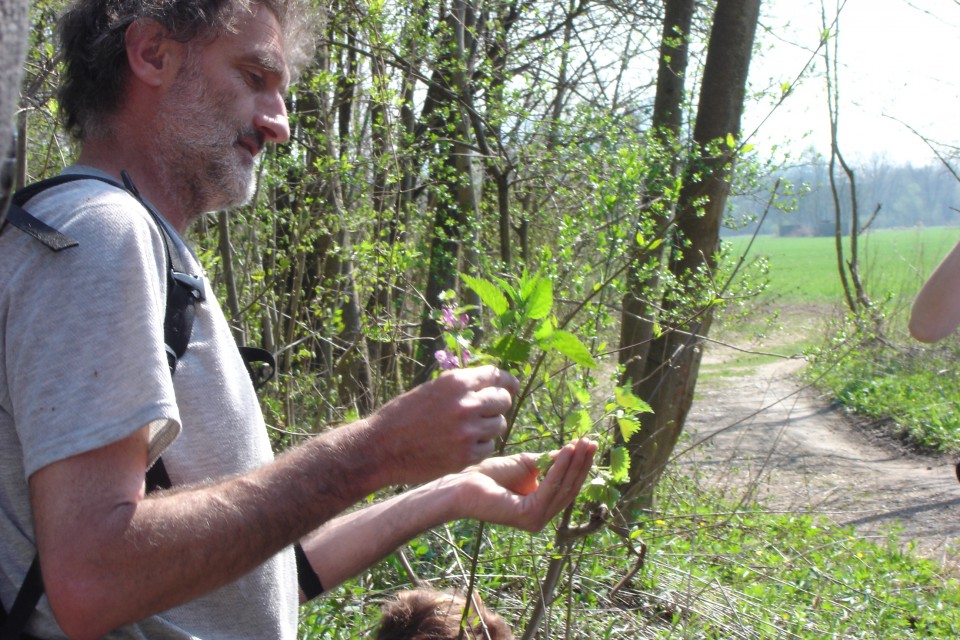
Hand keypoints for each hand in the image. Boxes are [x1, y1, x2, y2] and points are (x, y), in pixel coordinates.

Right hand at [366, 365, 519, 485]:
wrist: (381, 447)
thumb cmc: (403, 416)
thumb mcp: (432, 389)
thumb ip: (461, 387)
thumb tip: (492, 383)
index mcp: (456, 382)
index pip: (497, 376)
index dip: (507, 382)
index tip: (510, 386)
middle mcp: (466, 404)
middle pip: (503, 401)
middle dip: (497, 405)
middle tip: (485, 412)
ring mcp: (468, 431)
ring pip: (498, 425)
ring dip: (488, 427)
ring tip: (467, 431)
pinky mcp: (466, 456)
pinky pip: (488, 447)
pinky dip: (479, 447)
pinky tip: (461, 446)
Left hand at [451, 438, 596, 531]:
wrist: (463, 484)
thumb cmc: (490, 475)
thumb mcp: (527, 464)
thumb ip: (549, 462)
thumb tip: (573, 450)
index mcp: (541, 508)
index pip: (567, 487)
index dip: (579, 466)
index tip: (589, 444)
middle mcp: (541, 518)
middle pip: (569, 489)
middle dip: (581, 464)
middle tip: (591, 443)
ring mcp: (536, 520)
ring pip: (563, 489)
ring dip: (574, 464)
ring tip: (581, 444)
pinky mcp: (529, 516)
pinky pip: (550, 489)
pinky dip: (560, 469)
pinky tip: (566, 452)